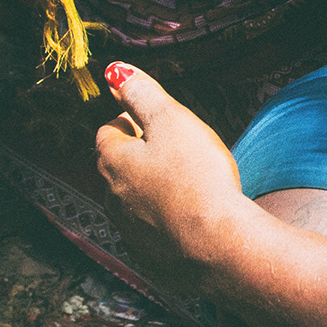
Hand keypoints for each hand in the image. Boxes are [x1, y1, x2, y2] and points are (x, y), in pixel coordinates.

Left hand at [94, 63, 249, 288]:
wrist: (217, 245)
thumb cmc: (198, 178)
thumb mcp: (173, 121)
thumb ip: (143, 94)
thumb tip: (115, 70)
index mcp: (113, 160)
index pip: (108, 130)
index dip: (129, 120)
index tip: (151, 119)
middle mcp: (112, 196)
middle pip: (117, 166)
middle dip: (137, 155)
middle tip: (171, 149)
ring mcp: (128, 229)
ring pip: (132, 200)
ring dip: (149, 189)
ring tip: (183, 184)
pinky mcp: (149, 256)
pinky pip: (151, 231)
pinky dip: (164, 221)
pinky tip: (188, 219)